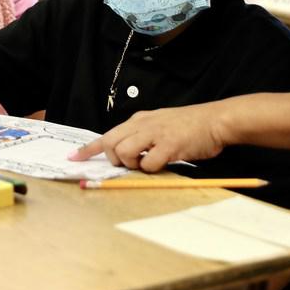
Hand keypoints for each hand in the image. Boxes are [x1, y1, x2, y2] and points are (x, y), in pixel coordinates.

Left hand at [69, 105, 225, 171]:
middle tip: (130, 163)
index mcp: (139, 119)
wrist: (215, 120)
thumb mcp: (160, 123)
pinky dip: (152, 170)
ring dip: (132, 164)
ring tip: (149, 162)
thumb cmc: (190, 125)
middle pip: (111, 143)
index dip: (89, 149)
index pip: (108, 134)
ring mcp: (155, 133)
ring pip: (124, 152)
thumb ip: (143, 135)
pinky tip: (164, 163)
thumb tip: (127, 153)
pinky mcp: (169, 145)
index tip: (74, 158)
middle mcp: (143, 124)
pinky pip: (149, 164)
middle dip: (114, 159)